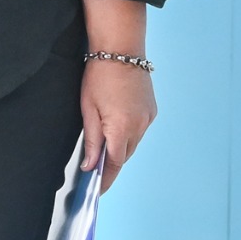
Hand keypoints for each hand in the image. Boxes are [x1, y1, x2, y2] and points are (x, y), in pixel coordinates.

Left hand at [80, 0, 156, 192]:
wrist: (121, 48)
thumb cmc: (99, 75)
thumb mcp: (88, 109)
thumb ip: (91, 141)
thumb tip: (90, 166)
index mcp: (121, 128)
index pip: (113, 164)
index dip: (104, 180)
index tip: (96, 191)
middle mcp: (139, 126)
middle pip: (123, 156)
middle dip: (110, 165)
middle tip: (95, 172)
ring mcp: (148, 118)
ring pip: (133, 144)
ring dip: (120, 149)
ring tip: (104, 150)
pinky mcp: (152, 110)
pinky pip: (140, 131)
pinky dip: (129, 135)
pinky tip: (117, 129)